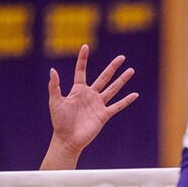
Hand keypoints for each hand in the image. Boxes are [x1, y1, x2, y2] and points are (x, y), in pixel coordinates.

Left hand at [41, 45, 137, 168]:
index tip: (85, 46)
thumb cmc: (59, 122)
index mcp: (78, 90)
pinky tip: (135, 94)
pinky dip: (126, 101)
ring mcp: (98, 104)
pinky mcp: (104, 115)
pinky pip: (117, 106)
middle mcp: (90, 95)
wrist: (68, 139)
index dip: (83, 59)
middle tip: (122, 57)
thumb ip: (55, 87)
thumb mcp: (55, 102)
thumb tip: (53, 70)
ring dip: (122, 80)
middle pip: (104, 77)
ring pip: (113, 89)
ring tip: (131, 71)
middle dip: (113, 67)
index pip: (81, 71)